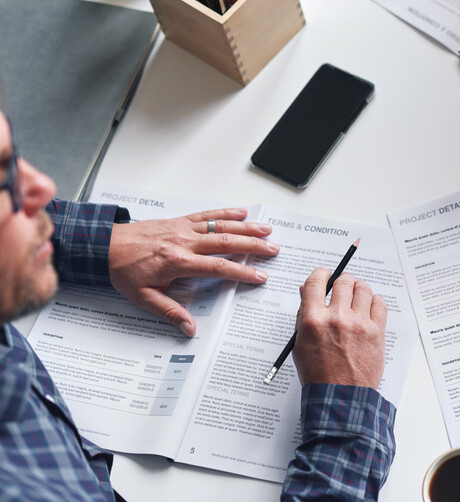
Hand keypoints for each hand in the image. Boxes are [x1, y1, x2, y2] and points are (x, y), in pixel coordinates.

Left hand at [108, 207, 278, 335]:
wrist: (104, 245)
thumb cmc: (123, 270)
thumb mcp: (142, 297)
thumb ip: (169, 311)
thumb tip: (188, 328)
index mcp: (178, 262)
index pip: (217, 268)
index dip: (241, 272)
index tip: (258, 277)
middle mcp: (184, 242)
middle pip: (227, 242)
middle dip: (253, 246)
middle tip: (273, 250)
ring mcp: (184, 229)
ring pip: (221, 226)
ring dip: (246, 228)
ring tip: (267, 230)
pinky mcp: (180, 221)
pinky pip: (207, 215)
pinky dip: (225, 213)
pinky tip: (241, 213)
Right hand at [293, 268, 386, 387]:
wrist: (339, 396)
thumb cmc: (318, 372)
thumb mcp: (301, 343)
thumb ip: (303, 314)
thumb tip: (307, 290)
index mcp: (313, 320)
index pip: (317, 281)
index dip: (322, 274)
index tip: (326, 275)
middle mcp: (336, 318)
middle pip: (344, 280)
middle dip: (342, 282)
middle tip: (342, 290)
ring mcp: (358, 324)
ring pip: (363, 288)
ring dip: (359, 291)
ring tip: (356, 301)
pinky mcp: (376, 331)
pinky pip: (379, 302)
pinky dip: (374, 302)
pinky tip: (368, 311)